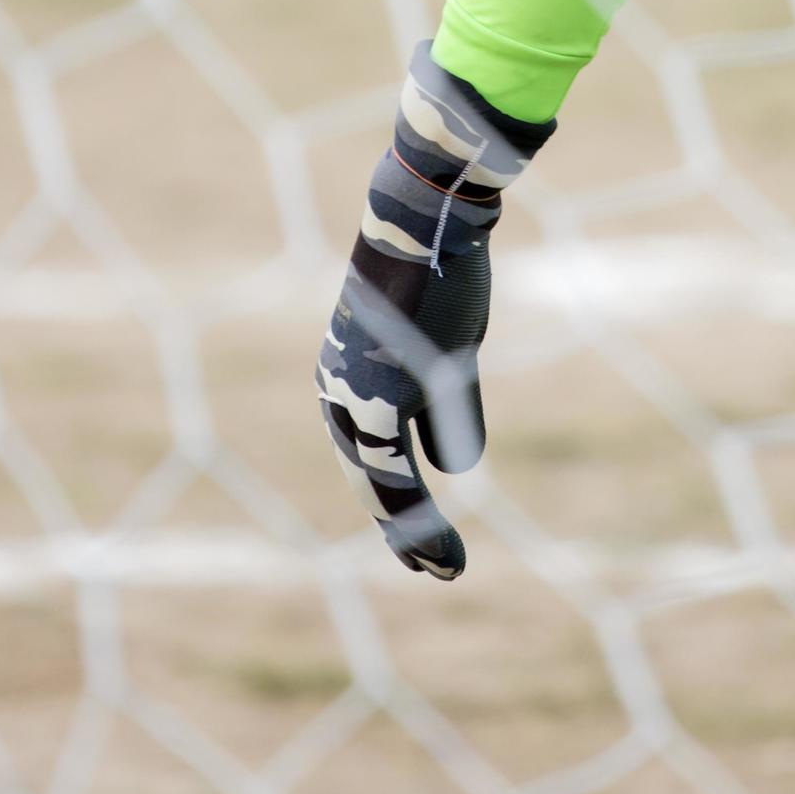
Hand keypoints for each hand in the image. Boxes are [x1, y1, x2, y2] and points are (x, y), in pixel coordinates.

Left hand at [315, 49, 551, 579]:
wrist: (428, 222)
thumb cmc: (440, 276)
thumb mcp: (446, 352)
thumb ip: (449, 411)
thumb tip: (455, 465)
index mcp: (347, 381)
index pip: (368, 459)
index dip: (397, 504)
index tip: (425, 546)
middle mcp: (339, 394)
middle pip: (368, 481)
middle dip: (401, 531)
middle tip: (436, 571)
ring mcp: (353, 396)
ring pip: (378, 487)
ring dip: (409, 534)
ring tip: (440, 569)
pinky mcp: (375, 395)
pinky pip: (391, 470)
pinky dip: (414, 514)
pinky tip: (434, 542)